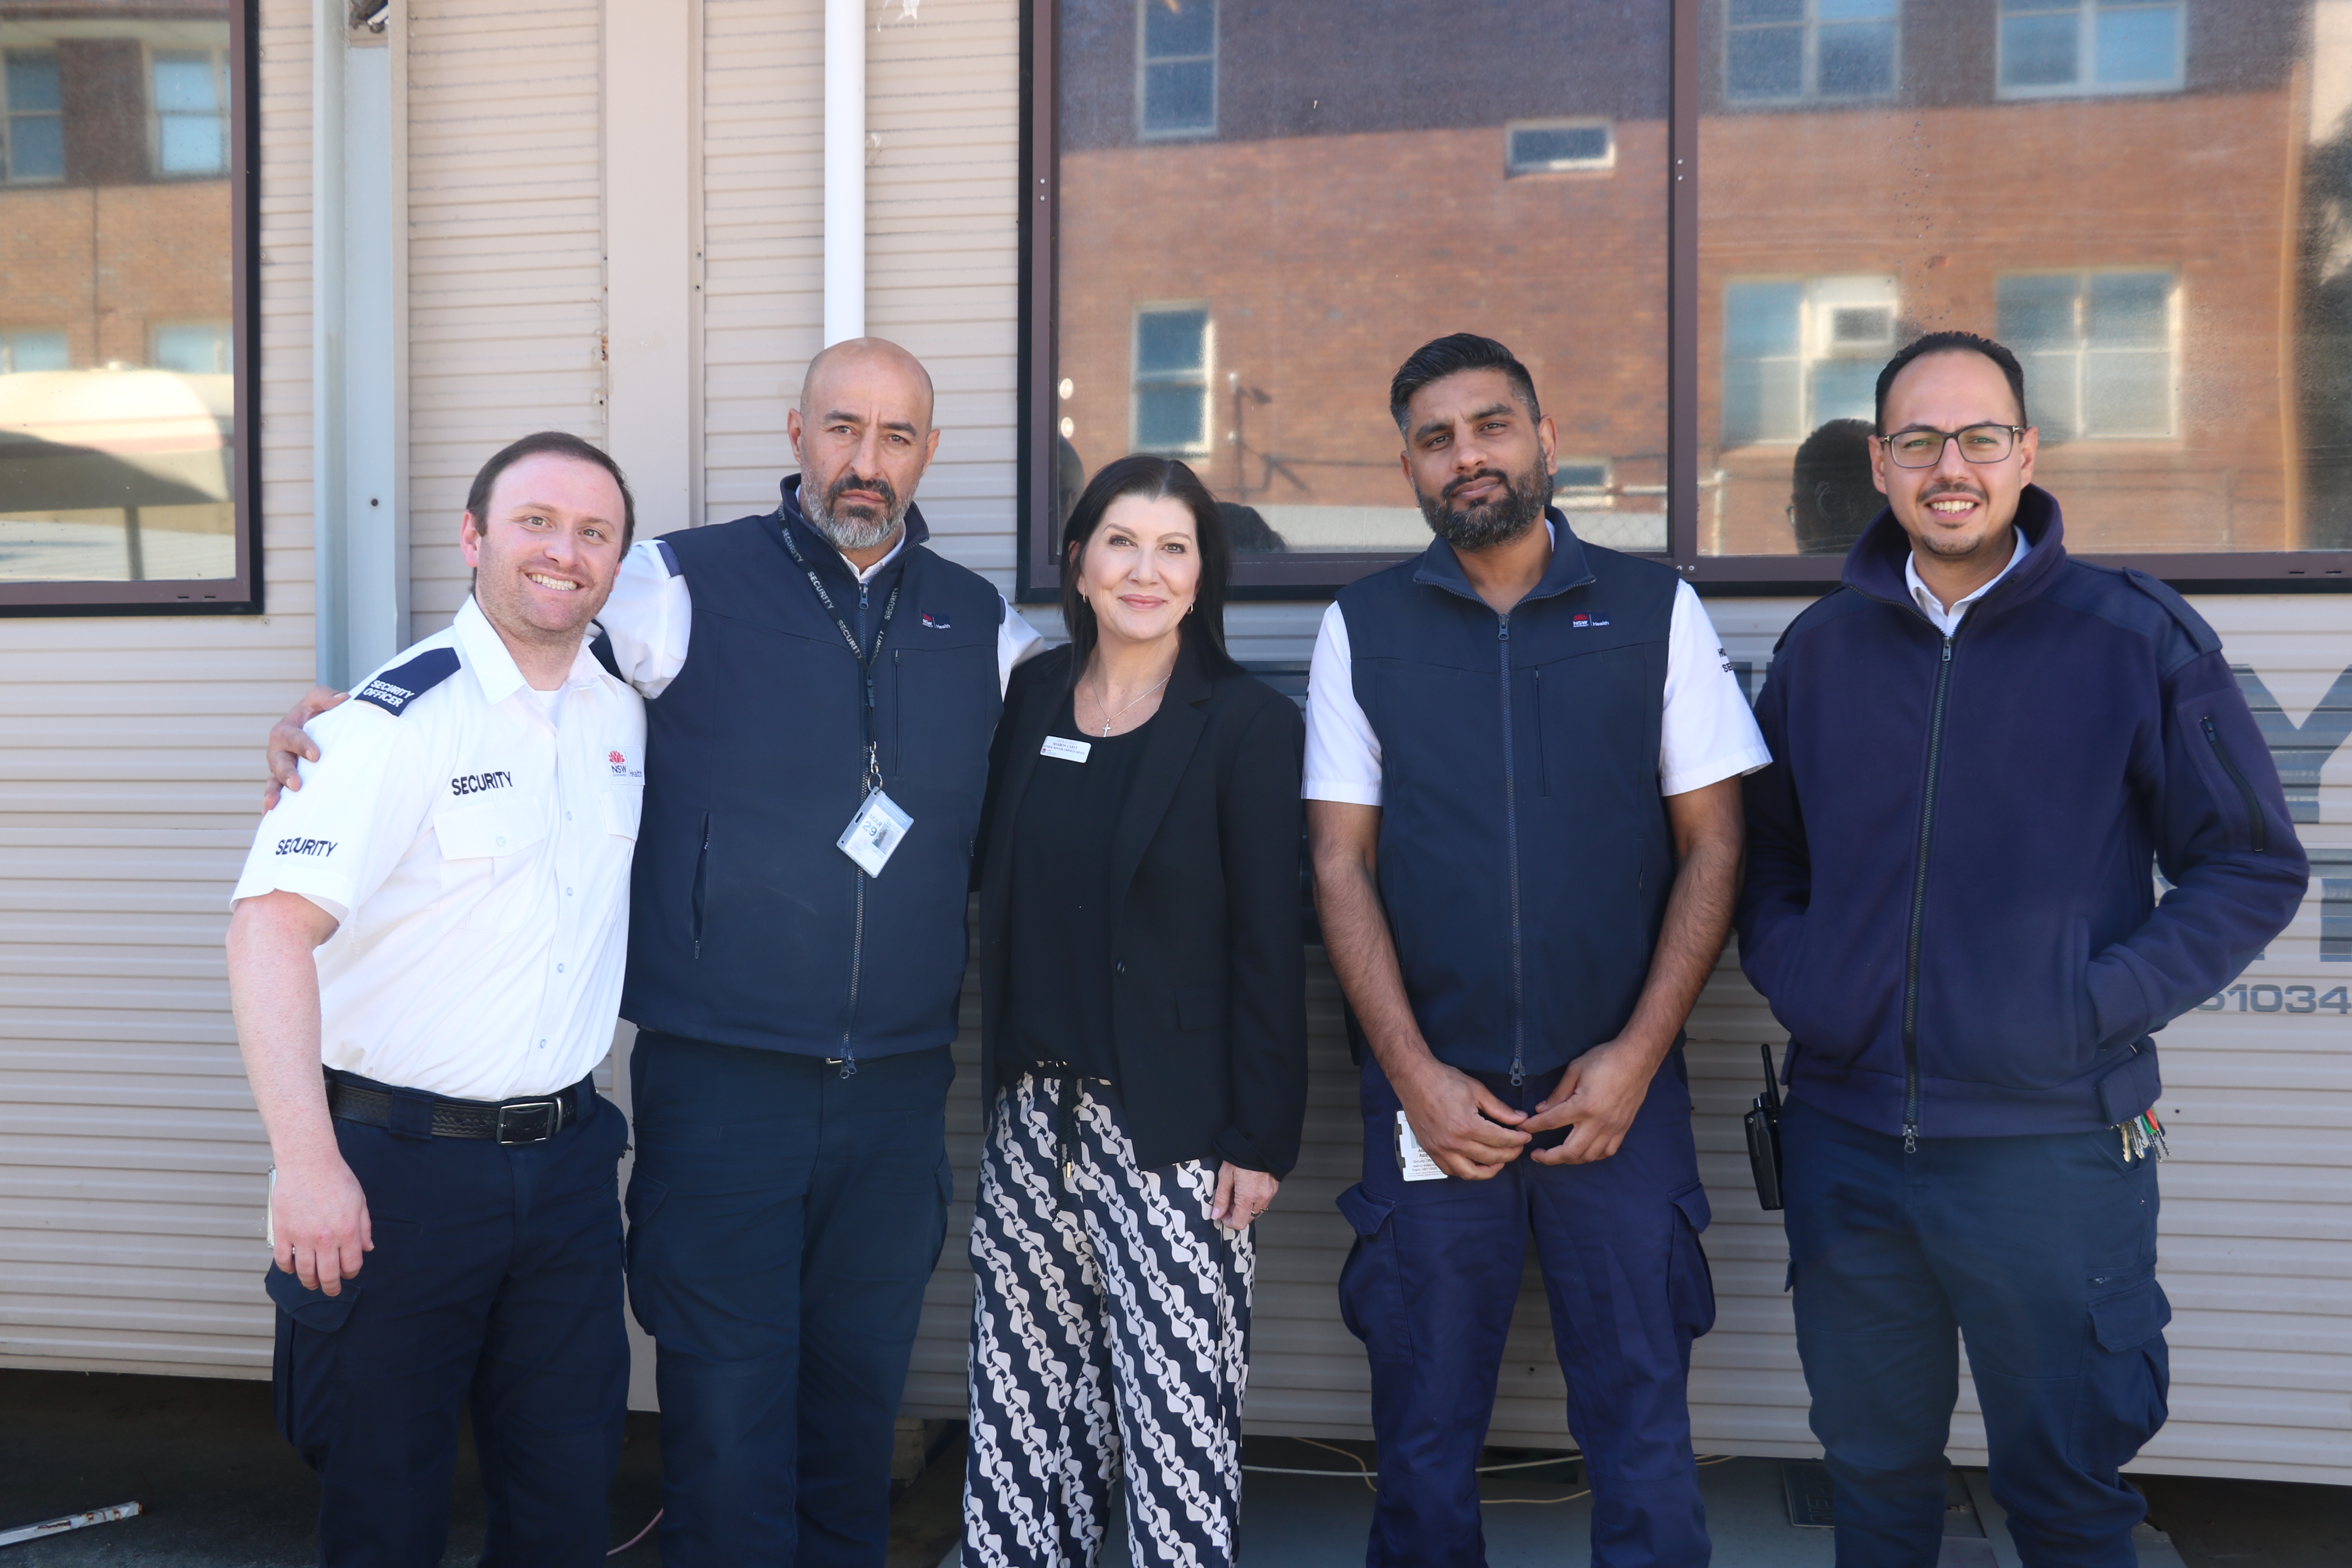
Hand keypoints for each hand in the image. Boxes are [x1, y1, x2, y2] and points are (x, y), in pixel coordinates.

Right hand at [263, 686, 348, 810]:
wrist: (322, 729)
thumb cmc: (319, 714)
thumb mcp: (320, 700)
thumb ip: (327, 697)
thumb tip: (343, 700)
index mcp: (287, 730)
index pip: (292, 736)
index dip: (302, 745)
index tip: (315, 755)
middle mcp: (280, 750)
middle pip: (278, 762)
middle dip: (286, 773)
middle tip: (296, 784)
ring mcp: (282, 768)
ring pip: (273, 780)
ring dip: (273, 792)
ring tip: (274, 805)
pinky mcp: (287, 782)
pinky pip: (277, 793)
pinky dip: (274, 803)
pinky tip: (271, 816)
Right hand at [272, 1155, 372, 1293]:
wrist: (308, 1162)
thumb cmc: (335, 1177)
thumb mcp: (360, 1201)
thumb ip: (364, 1227)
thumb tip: (367, 1248)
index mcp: (348, 1231)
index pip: (351, 1265)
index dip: (350, 1273)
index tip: (348, 1273)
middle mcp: (325, 1238)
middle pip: (328, 1275)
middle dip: (331, 1287)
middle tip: (331, 1290)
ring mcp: (302, 1237)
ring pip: (304, 1272)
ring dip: (309, 1282)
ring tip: (312, 1283)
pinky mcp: (282, 1232)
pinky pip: (283, 1260)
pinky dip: (288, 1268)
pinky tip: (292, 1268)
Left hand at [1210, 1163, 1279, 1229]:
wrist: (1259, 1141)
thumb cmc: (1241, 1156)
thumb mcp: (1225, 1176)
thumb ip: (1221, 1198)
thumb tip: (1216, 1214)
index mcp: (1247, 1197)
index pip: (1239, 1223)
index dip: (1228, 1222)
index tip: (1222, 1214)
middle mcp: (1261, 1198)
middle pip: (1248, 1218)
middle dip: (1237, 1213)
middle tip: (1229, 1198)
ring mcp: (1270, 1193)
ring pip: (1256, 1210)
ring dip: (1246, 1206)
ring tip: (1238, 1190)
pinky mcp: (1274, 1187)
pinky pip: (1263, 1201)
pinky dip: (1254, 1199)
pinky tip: (1248, 1186)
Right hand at [1395, 1060, 1529, 1179]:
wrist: (1414, 1078)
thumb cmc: (1443, 1080)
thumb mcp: (1477, 1090)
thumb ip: (1500, 1109)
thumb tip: (1519, 1119)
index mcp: (1467, 1126)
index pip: (1501, 1140)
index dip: (1518, 1139)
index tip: (1525, 1135)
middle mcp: (1453, 1143)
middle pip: (1490, 1157)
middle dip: (1510, 1153)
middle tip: (1518, 1146)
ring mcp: (1440, 1149)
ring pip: (1471, 1172)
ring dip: (1490, 1170)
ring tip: (1500, 1160)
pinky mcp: (1431, 1150)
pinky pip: (1451, 1170)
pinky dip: (1466, 1171)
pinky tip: (1475, 1163)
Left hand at [1524, 1038, 1661, 1165]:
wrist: (1637, 1059)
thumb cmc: (1605, 1059)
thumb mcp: (1575, 1070)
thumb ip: (1557, 1093)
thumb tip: (1541, 1110)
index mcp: (1584, 1105)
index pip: (1551, 1122)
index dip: (1533, 1127)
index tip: (1523, 1129)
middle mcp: (1599, 1122)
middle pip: (1569, 1151)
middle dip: (1549, 1157)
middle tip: (1536, 1155)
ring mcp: (1613, 1128)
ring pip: (1588, 1156)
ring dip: (1569, 1160)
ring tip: (1556, 1155)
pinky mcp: (1623, 1129)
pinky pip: (1606, 1152)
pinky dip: (1591, 1156)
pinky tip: (1582, 1151)